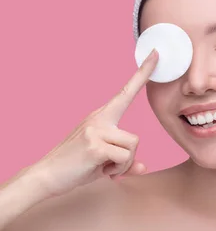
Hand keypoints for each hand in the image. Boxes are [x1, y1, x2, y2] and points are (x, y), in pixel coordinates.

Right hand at [30, 49, 158, 198]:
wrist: (45, 176)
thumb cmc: (74, 167)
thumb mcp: (102, 162)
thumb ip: (123, 161)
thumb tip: (143, 167)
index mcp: (101, 116)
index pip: (126, 91)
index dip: (143, 74)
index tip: (156, 54)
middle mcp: (99, 118)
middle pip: (135, 138)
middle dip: (127, 159)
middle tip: (109, 168)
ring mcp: (96, 130)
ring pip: (131, 148)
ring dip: (122, 165)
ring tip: (102, 168)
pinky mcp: (95, 145)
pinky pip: (124, 158)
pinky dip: (117, 171)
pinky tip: (101, 171)